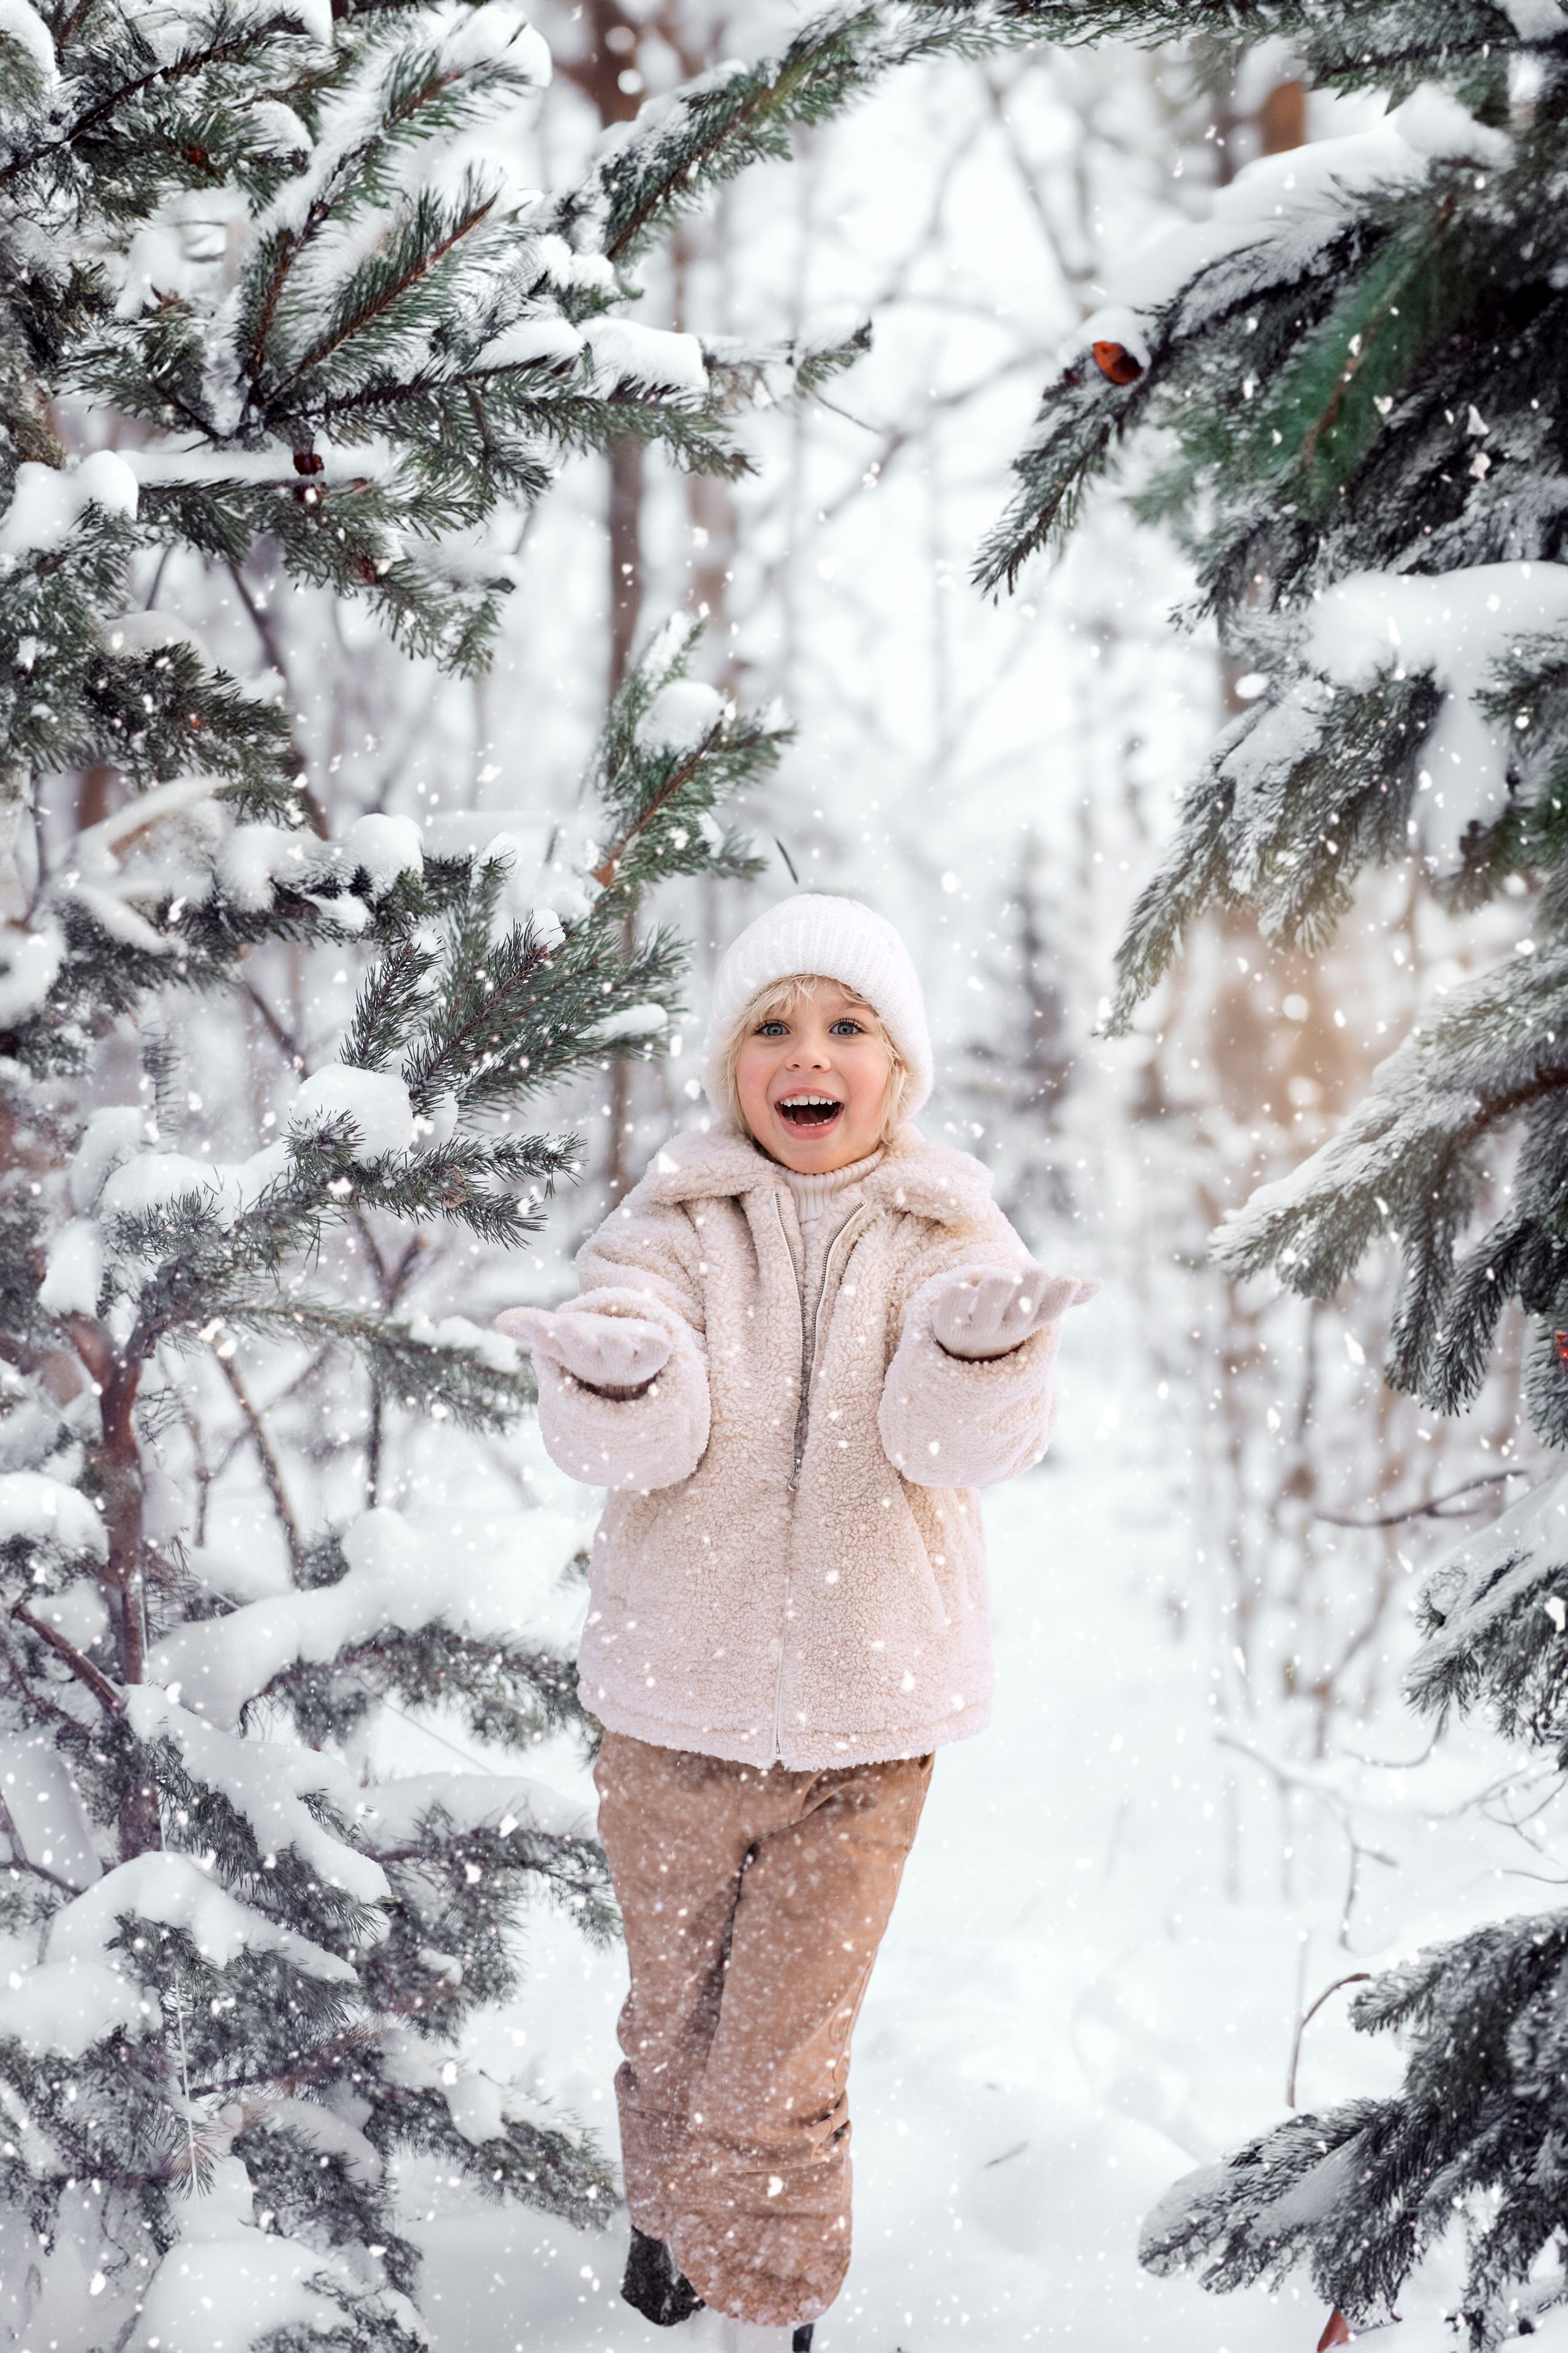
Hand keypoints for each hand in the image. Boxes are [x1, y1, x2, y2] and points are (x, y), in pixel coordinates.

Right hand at [494, 1306, 671, 1391]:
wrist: (631, 1364)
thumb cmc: (589, 1344)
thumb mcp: (560, 1333)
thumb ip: (533, 1327)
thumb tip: (500, 1321)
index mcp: (571, 1350)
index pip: (552, 1341)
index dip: (541, 1331)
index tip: (531, 1321)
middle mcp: (596, 1358)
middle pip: (584, 1351)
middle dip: (576, 1340)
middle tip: (567, 1328)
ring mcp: (625, 1357)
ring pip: (619, 1352)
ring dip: (615, 1346)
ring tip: (612, 1336)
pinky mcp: (653, 1352)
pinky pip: (657, 1350)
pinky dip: (657, 1345)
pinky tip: (657, 1339)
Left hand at [930, 1266, 1098, 1360]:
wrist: (960, 1349)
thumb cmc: (1002, 1317)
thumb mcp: (1032, 1310)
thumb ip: (1060, 1297)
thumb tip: (1098, 1285)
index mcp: (1028, 1321)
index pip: (1049, 1312)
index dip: (1059, 1298)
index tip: (1068, 1280)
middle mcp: (1005, 1328)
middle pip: (1022, 1312)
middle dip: (1029, 1289)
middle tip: (1033, 1273)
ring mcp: (977, 1328)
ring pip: (989, 1307)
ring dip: (996, 1287)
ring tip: (999, 1281)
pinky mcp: (948, 1324)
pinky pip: (953, 1305)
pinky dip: (958, 1295)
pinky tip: (963, 1289)